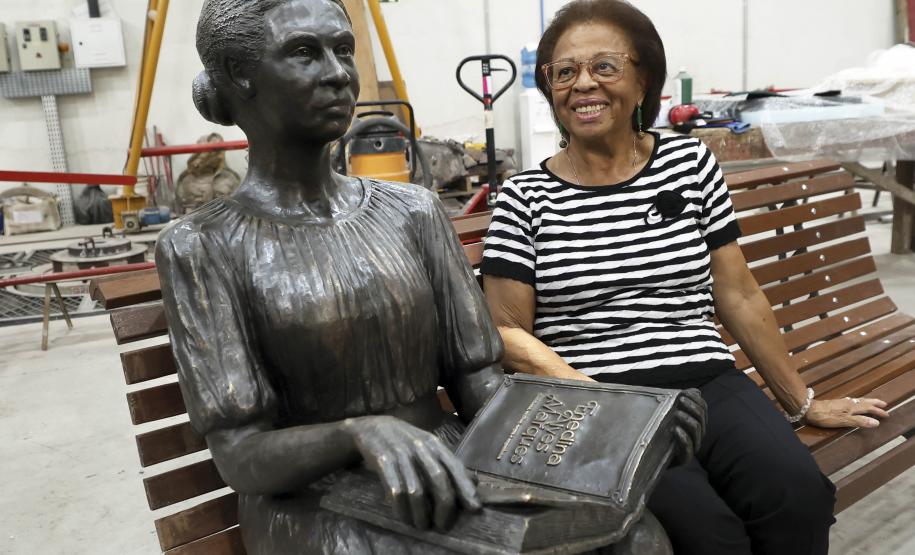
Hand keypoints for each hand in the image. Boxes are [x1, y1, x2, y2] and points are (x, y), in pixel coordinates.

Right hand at [343, 415, 480, 529]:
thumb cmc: (405, 441)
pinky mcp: (382, 460)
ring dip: (421, 512)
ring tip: (421, 525)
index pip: (454, 466)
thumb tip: (476, 482)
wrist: (371, 427)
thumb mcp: (429, 446)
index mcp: (434, 444)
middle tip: (443, 525)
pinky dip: (401, 507)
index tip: (474, 508)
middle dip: (444, 505)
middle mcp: (420, 447)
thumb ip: (450, 463)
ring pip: (416, 489)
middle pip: (438, 478)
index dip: (465, 488)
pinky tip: (403, 516)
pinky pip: (394, 489)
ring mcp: (400, 453)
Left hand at [670, 389, 706, 465]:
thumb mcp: (670, 416)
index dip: (696, 399)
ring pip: (697, 431)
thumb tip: (695, 390)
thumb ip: (682, 403)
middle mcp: (697, 434)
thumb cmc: (663, 433)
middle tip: (681, 400)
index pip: (703, 408)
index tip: (684, 393)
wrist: (653, 457)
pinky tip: (675, 430)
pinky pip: (688, 449)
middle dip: (693, 407)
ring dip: (688, 420)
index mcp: (697, 422)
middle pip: (701, 419)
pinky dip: (683, 438)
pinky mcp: (684, 458)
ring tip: (677, 414)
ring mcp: (692, 447)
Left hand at [804, 397, 888, 428]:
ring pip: (858, 400)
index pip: (868, 408)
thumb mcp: (844, 421)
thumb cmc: (826, 417)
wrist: (809, 409)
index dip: (878, 411)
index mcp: (852, 407)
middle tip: (884, 404)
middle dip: (874, 403)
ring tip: (873, 402)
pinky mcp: (836, 403)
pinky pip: (852, 401)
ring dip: (867, 402)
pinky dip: (859, 402)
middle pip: (864, 402)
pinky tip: (855, 403)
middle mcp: (848, 403)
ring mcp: (842, 402)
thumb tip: (876, 422)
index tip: (887, 414)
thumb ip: (859, 421)